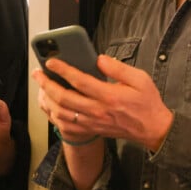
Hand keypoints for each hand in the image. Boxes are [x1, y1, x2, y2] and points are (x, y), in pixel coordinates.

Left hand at [33, 54, 173, 151]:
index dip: (63, 70)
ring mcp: (93, 122)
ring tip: (40, 87)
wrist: (152, 128)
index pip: (80, 81)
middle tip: (38, 73)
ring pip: (62, 113)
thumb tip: (99, 59)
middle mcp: (98, 111)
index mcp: (109, 96)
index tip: (52, 61)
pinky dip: (54, 116)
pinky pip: (66, 125)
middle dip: (47, 84)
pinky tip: (50, 105)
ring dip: (47, 99)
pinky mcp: (92, 129)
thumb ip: (118, 68)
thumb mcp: (139, 78)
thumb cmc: (146, 102)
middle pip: (65, 98)